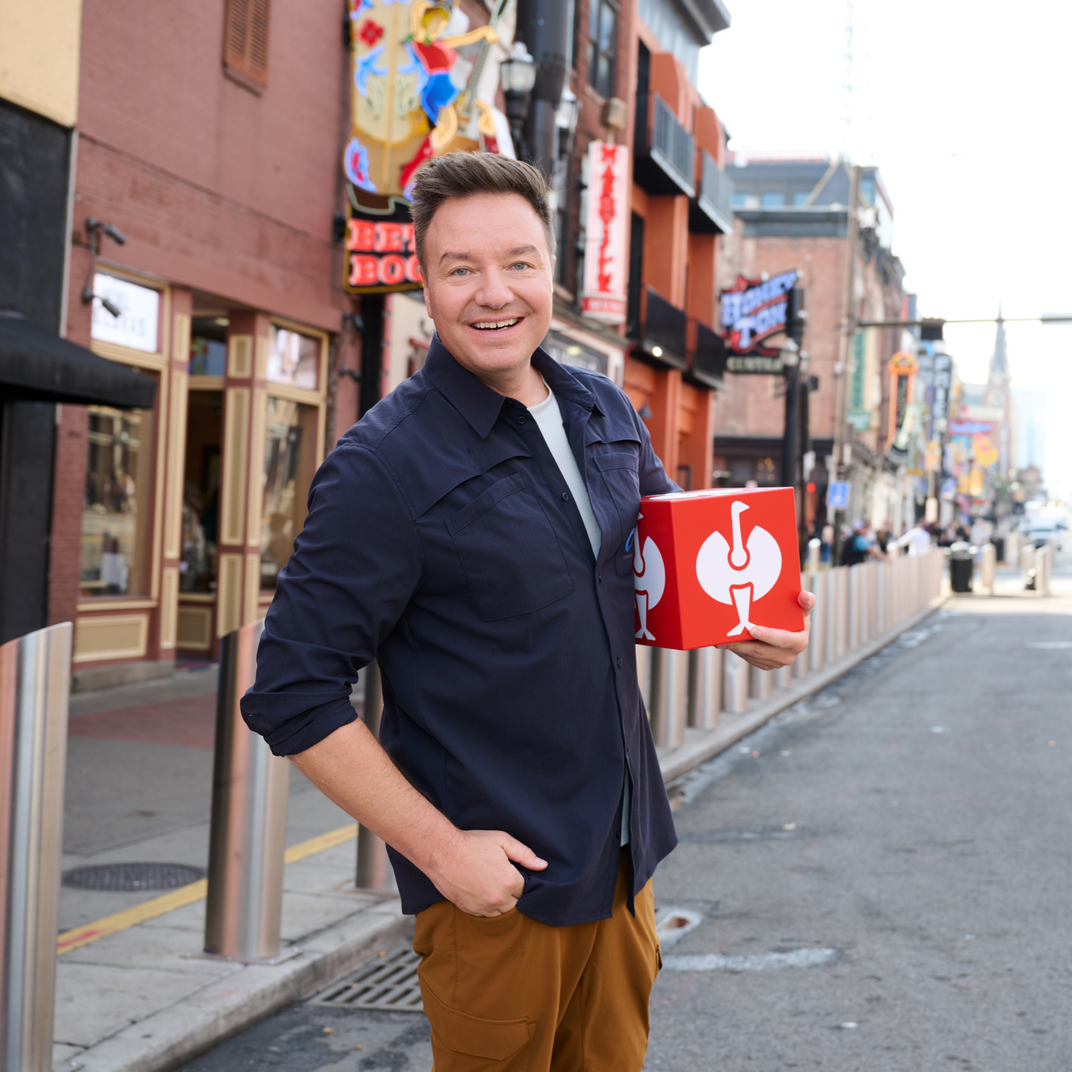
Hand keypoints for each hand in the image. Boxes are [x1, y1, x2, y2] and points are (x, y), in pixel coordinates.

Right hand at [427, 829, 547, 916]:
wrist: (442, 852)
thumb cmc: (472, 843)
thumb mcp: (502, 841)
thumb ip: (525, 854)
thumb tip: (543, 866)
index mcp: (510, 881)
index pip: (524, 888)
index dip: (517, 878)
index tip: (508, 870)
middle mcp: (498, 898)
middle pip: (515, 903)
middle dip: (510, 892)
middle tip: (498, 876)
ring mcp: (483, 907)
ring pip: (501, 912)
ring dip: (500, 902)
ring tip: (489, 884)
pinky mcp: (470, 910)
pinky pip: (485, 915)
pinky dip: (486, 906)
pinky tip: (480, 891)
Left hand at [719, 589, 814, 670]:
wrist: (791, 628)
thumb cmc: (795, 615)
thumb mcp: (803, 607)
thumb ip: (806, 601)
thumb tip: (804, 596)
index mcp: (798, 642)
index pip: (781, 640)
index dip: (767, 635)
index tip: (751, 629)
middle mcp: (788, 655)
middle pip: (761, 651)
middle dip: (742, 645)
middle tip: (726, 639)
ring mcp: (775, 662)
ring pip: (752, 656)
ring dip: (736, 649)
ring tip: (720, 641)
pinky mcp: (765, 664)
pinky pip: (749, 658)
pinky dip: (737, 651)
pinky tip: (725, 643)